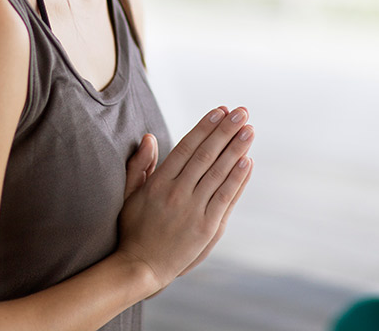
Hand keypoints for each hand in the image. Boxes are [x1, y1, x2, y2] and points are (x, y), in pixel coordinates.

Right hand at [117, 107, 253, 290]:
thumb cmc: (134, 229)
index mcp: (158, 183)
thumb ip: (139, 165)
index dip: (205, 127)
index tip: (220, 110)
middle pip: (206, 155)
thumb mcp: (129, 195)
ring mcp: (193, 210)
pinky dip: (237, 179)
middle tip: (241, 112)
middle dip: (225, 131)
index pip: (186, 147)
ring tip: (249, 129)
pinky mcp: (207, 227)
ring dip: (236, 149)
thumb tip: (149, 137)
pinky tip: (247, 161)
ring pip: (218, 173)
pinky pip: (225, 198)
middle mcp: (176, 193)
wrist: (141, 268)